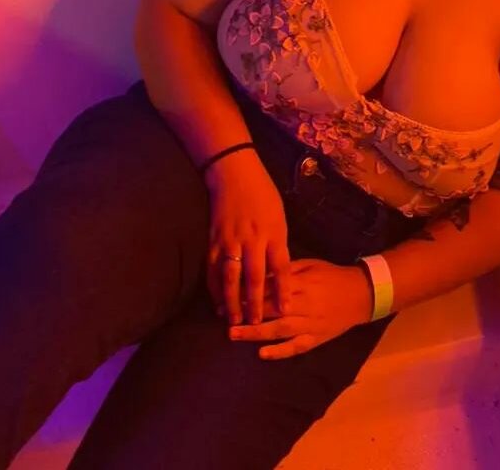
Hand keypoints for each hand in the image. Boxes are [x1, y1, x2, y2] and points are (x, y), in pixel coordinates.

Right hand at [205, 152, 292, 325]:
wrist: (235, 174)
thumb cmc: (263, 195)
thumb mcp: (279, 217)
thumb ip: (278, 244)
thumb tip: (277, 271)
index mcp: (273, 232)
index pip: (281, 267)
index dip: (283, 290)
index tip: (286, 310)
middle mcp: (253, 239)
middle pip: (255, 277)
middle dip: (256, 303)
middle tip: (256, 324)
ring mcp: (231, 241)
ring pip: (231, 277)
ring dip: (232, 301)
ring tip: (235, 320)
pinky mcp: (214, 240)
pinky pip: (213, 269)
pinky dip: (214, 288)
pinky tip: (217, 302)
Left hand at [228, 258, 374, 359]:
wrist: (361, 293)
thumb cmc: (333, 275)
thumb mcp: (312, 264)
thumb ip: (288, 270)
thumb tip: (264, 274)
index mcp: (302, 282)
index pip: (270, 286)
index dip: (249, 290)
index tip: (229, 293)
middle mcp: (303, 304)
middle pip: (270, 308)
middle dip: (246, 311)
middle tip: (223, 315)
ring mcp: (310, 323)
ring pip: (279, 329)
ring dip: (255, 333)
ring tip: (233, 335)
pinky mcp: (316, 338)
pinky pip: (296, 347)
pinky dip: (279, 352)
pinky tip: (262, 354)